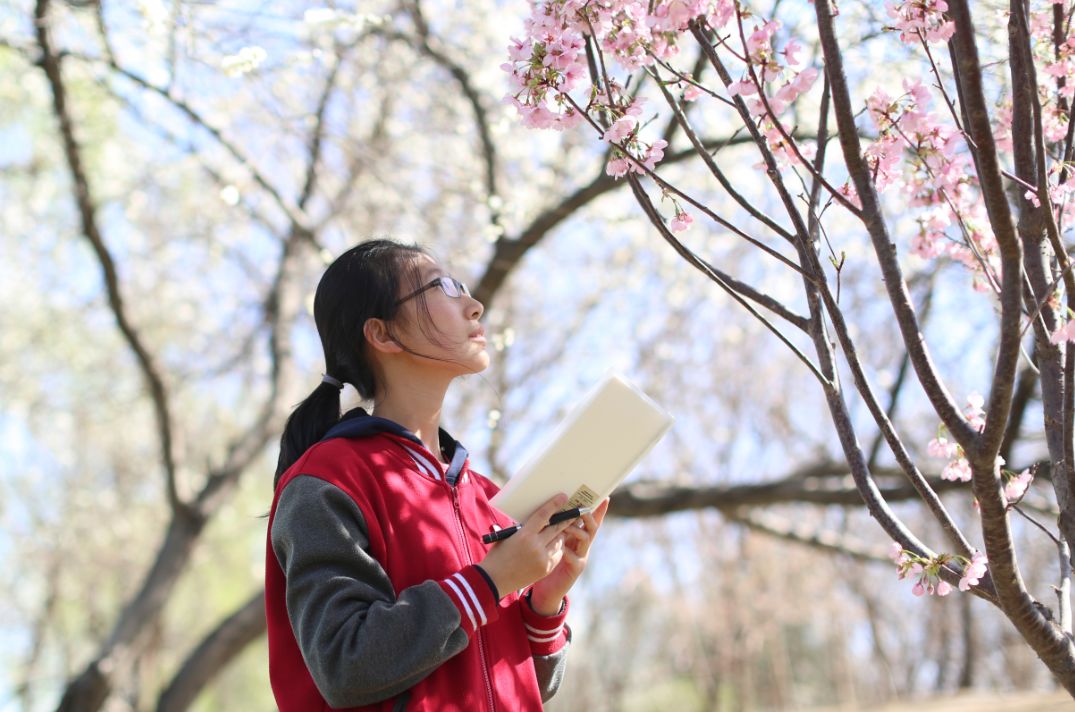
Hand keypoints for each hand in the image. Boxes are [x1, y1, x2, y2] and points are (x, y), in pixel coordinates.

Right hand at [479, 494, 576, 595]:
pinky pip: (557, 554)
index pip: (544, 515)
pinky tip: (553, 545)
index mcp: (524, 535)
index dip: (554, 505)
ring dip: (560, 534)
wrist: (494, 580)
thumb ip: (522, 527)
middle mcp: (536, 546)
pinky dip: (557, 548)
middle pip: (557, 527)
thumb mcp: (508, 536)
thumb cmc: (498, 555)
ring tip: (560, 530)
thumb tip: (538, 516)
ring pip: (559, 541)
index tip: (563, 497)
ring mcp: (543, 558)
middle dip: (566, 519)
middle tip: (574, 512)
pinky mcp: (546, 568)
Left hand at [529, 498, 608, 615]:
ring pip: (586, 539)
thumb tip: (550, 508)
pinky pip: (575, 557)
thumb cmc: (548, 561)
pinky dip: (568, 551)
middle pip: (592, 527)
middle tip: (581, 508)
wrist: (546, 589)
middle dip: (588, 516)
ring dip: (576, 530)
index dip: (599, 510)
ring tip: (565, 526)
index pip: (590, 521)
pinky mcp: (575, 569)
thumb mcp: (552, 541)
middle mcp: (583, 546)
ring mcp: (581, 557)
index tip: (605, 497)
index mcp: (577, 537)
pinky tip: (563, 549)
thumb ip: (556, 528)